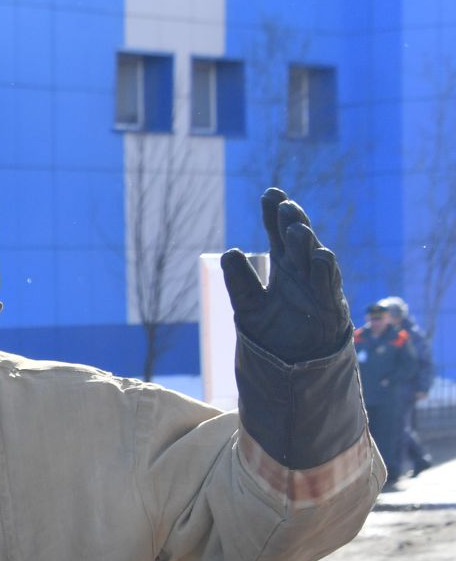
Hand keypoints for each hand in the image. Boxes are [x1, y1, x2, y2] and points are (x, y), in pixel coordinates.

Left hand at [220, 188, 350, 362]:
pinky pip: (330, 287)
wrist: (290, 366)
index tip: (269, 194)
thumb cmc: (272, 332)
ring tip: (295, 229)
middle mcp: (303, 272)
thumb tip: (230, 252)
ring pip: (315, 259)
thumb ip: (239, 283)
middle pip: (298, 241)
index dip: (274, 215)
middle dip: (292, 222)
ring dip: (307, 244)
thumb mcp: (248, 306)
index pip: (279, 234)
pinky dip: (325, 272)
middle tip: (283, 205)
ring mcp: (318, 288)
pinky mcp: (330, 308)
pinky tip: (320, 256)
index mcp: (284, 266)